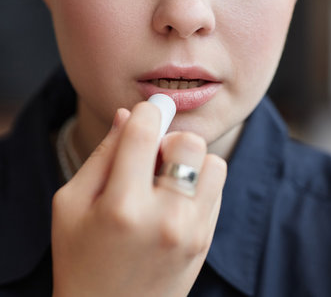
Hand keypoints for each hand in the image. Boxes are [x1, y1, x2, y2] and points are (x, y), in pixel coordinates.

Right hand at [51, 102, 226, 296]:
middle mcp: (165, 217)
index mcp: (122, 207)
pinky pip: (217, 189)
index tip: (146, 112)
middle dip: (171, 139)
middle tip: (153, 157)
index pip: (145, 134)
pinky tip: (175, 200)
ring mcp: (192, 231)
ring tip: (167, 180)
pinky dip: (200, 184)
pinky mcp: (206, 239)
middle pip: (190, 142)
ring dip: (192, 162)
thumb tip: (129, 116)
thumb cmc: (81, 259)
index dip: (147, 113)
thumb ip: (102, 156)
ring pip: (213, 163)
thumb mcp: (72, 206)